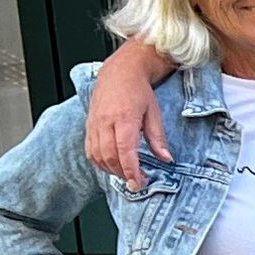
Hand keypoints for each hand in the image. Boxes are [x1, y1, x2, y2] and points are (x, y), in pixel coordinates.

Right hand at [84, 47, 167, 188]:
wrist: (119, 72)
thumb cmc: (138, 90)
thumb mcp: (154, 113)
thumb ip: (158, 138)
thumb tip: (166, 158)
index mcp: (124, 118)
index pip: (125, 150)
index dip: (131, 170)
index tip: (139, 182)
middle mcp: (105, 122)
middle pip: (110, 156)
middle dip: (123, 174)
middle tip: (137, 182)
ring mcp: (94, 124)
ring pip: (97, 155)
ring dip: (111, 170)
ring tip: (126, 174)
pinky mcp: (89, 125)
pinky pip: (90, 150)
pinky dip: (100, 162)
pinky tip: (112, 166)